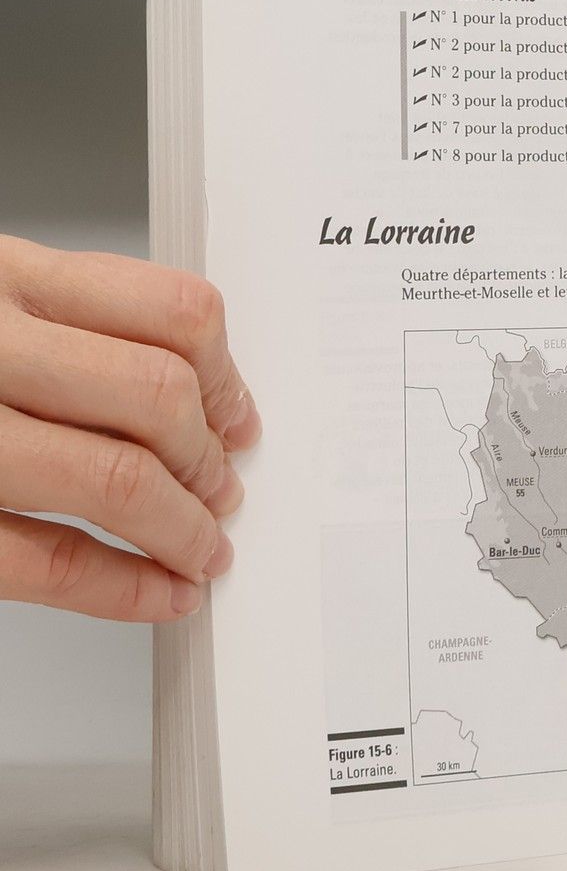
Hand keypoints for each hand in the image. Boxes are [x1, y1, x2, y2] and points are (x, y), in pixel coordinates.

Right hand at [0, 236, 257, 622]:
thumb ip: (63, 325)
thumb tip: (194, 391)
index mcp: (0, 277)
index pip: (172, 311)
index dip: (226, 379)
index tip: (238, 419)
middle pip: (157, 394)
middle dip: (208, 458)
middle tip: (221, 491)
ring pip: (114, 475)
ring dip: (183, 527)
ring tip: (199, 548)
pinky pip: (46, 559)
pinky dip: (123, 588)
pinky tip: (156, 594)